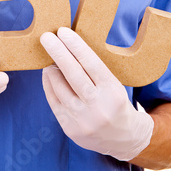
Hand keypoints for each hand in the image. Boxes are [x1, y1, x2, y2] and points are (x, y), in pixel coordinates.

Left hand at [40, 27, 153, 160]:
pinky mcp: (71, 128)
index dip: (76, 46)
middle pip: (73, 74)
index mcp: (113, 91)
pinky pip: (54, 101)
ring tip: (48, 60)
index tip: (63, 32)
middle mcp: (98, 106)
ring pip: (60, 87)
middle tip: (46, 37)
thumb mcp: (113, 85)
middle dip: (58, 52)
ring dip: (51, 70)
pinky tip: (48, 75)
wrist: (124, 138)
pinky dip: (49, 85)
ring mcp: (83, 119)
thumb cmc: (115, 103)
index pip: (91, 63)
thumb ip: (92, 71)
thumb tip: (66, 48)